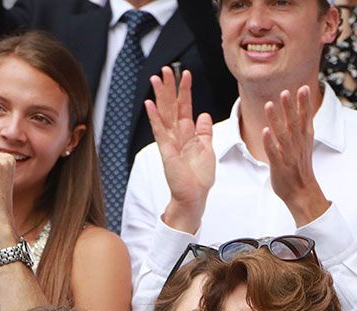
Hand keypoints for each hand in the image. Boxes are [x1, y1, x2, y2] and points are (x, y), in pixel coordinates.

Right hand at [144, 67, 214, 231]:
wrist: (194, 196)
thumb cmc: (200, 177)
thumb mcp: (207, 149)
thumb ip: (204, 132)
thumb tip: (203, 115)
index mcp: (188, 133)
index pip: (185, 107)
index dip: (185, 91)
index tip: (186, 74)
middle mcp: (177, 135)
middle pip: (171, 106)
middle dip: (169, 87)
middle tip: (166, 69)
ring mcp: (170, 142)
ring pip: (164, 113)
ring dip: (160, 95)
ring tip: (157, 78)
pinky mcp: (166, 150)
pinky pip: (159, 131)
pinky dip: (154, 117)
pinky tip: (149, 104)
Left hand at [263, 87, 328, 225]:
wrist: (302, 193)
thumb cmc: (300, 169)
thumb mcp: (305, 146)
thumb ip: (301, 129)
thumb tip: (301, 111)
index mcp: (304, 140)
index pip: (305, 119)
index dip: (304, 104)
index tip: (304, 88)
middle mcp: (297, 146)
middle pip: (294, 124)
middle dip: (290, 108)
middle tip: (285, 92)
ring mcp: (289, 156)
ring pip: (282, 136)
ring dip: (276, 120)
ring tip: (269, 105)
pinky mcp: (279, 167)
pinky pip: (273, 153)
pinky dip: (269, 143)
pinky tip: (265, 132)